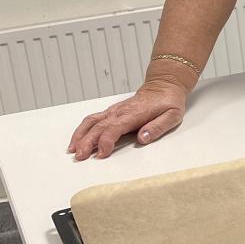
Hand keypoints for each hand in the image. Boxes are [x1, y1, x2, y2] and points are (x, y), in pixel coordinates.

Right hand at [67, 78, 189, 159]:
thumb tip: (143, 138)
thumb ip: (158, 127)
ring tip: (73, 149)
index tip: (102, 154)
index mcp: (133, 114)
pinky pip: (93, 119)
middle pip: (98, 127)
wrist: (163, 86)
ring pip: (91, 121)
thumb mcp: (172, 116)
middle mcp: (120, 112)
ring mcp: (114, 111)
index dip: (106, 141)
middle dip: (87, 142)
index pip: (114, 128)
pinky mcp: (111, 111)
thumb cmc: (168, 102)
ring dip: (80, 135)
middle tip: (80, 157)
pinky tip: (78, 139)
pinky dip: (83, 129)